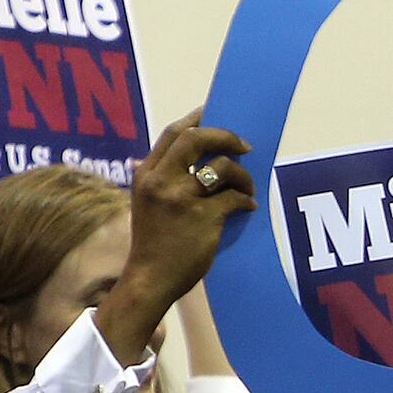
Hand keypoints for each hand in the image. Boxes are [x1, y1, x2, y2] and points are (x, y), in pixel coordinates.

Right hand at [100, 118, 256, 354]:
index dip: (197, 119)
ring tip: (246, 189)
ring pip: (222, 168)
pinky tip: (247, 207)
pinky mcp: (203, 218)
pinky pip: (234, 198)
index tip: (214, 113)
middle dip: (225, 137)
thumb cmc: (152, 242)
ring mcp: (181, 199)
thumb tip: (184, 156)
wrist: (148, 279)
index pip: (173, 133)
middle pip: (196, 139)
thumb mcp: (145, 202)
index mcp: (146, 174)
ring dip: (242, 176)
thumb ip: (160, 178)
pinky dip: (245, 201)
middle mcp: (160, 181)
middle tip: (244, 146)